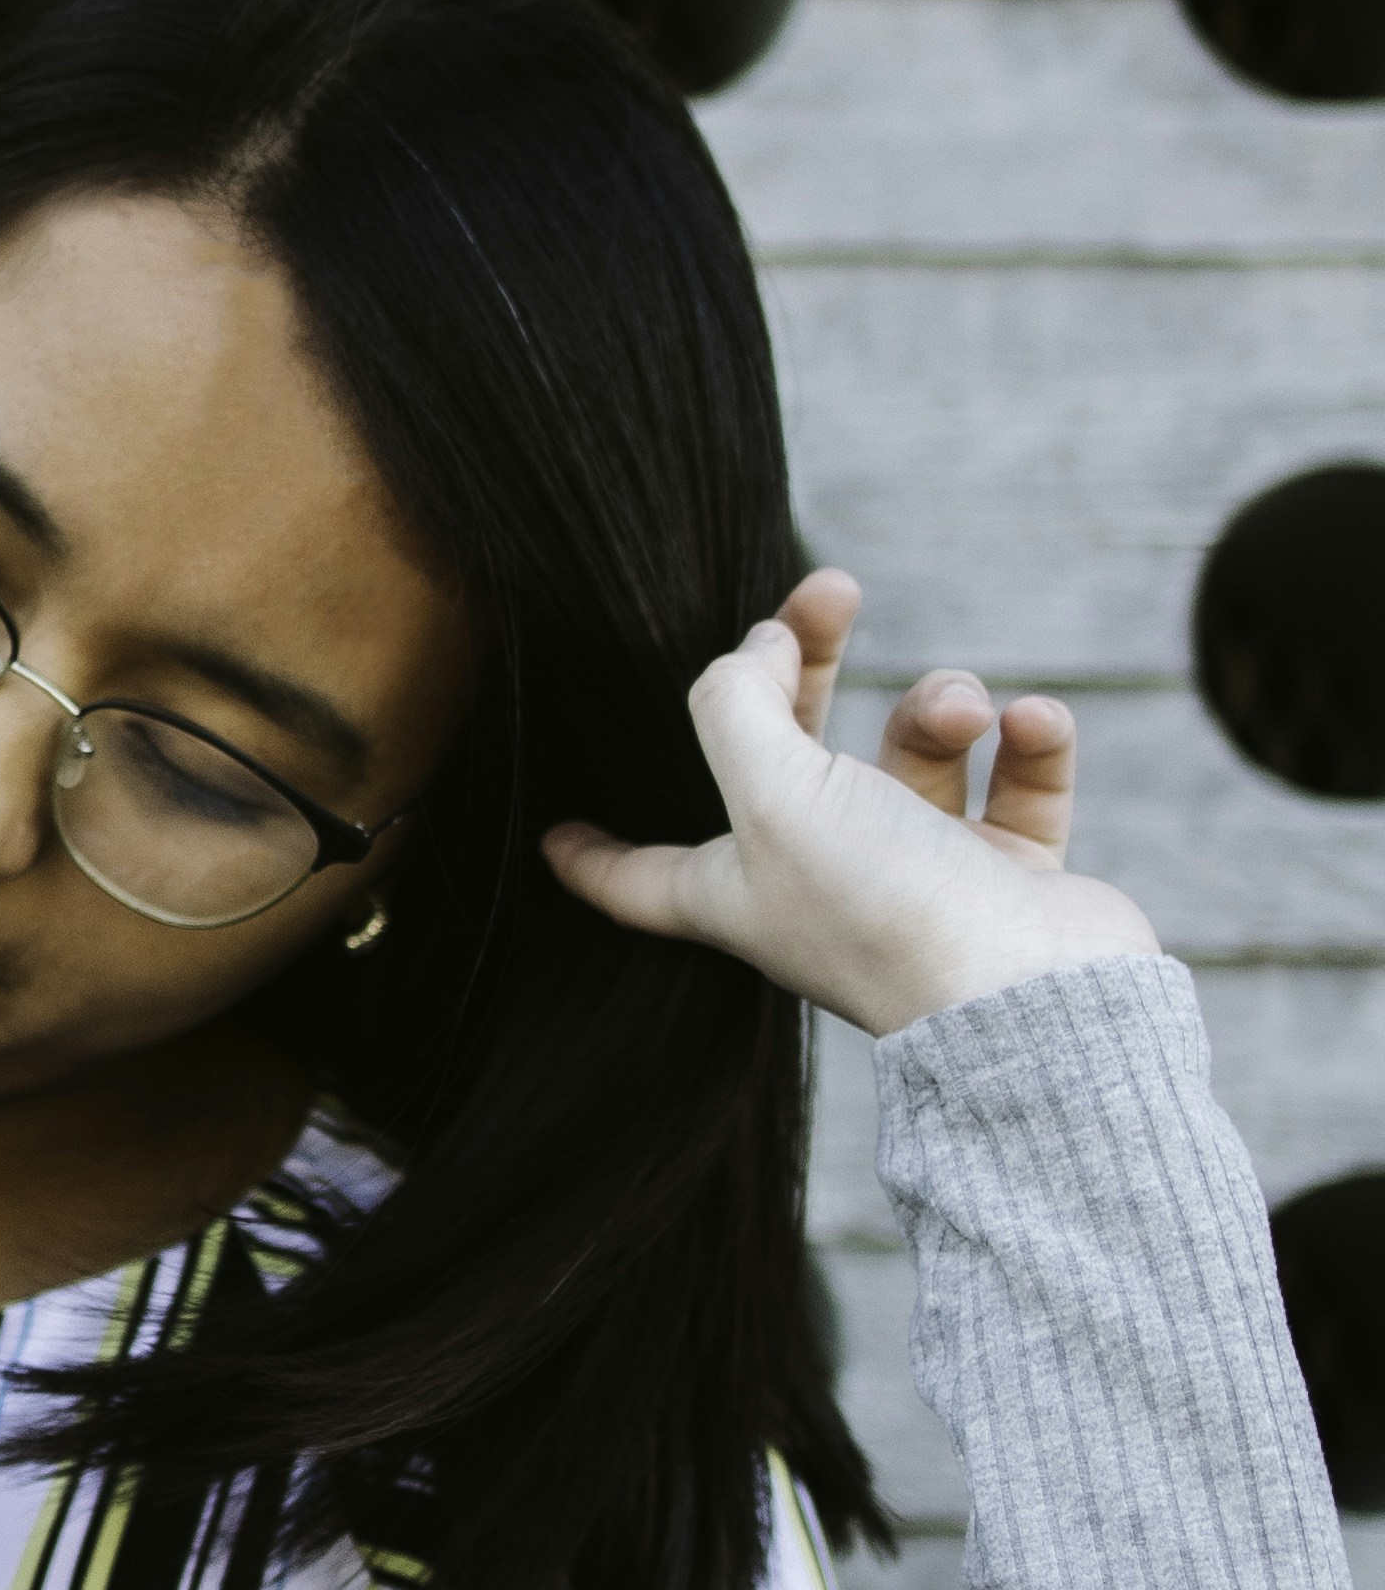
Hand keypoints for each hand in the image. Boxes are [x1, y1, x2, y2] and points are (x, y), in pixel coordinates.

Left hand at [544, 569, 1161, 1041]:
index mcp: (740, 890)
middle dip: (806, 670)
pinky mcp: (1015, 881)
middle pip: (791, 760)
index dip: (595, 855)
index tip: (554, 833)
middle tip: (831, 590)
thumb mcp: (772, 796)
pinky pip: (1018, 782)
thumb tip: (758, 646)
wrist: (1036, 999)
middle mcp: (826, 886)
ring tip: (959, 704)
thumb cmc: (886, 911)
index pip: (641, 877)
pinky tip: (1030, 721)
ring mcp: (928, 881)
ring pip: (917, 756)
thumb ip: (739, 706)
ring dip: (939, 706)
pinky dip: (1028, 743)